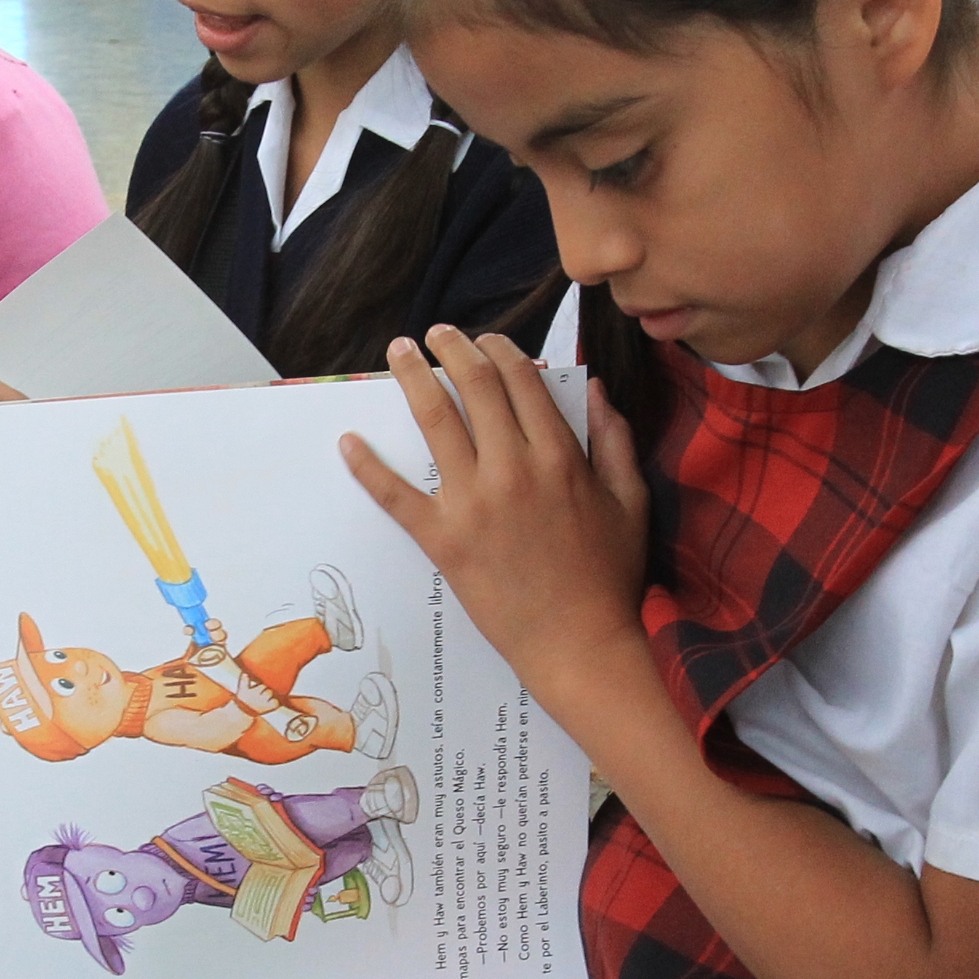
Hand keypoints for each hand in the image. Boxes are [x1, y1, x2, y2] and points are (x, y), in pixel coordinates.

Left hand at [345, 327, 650, 699]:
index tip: (488, 341)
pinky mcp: (443, 539)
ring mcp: (473, 503)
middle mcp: (513, 469)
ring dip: (413, 378)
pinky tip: (347, 441)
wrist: (579, 645)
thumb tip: (596, 389)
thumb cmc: (609, 578)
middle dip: (454, 348)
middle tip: (437, 333)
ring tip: (399, 351)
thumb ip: (615, 440)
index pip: (523, 381)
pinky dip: (368, 466)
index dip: (502, 351)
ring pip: (435, 422)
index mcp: (560, 456)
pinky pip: (396, 496)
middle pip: (476, 388)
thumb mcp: (631, 502)